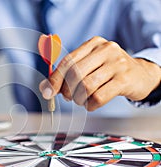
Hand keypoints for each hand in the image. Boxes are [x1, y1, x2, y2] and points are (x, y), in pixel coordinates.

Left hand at [39, 36, 160, 110]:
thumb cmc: (109, 71)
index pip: (68, 61)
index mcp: (94, 43)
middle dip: (67, 90)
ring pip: (86, 86)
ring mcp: (117, 63)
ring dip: (79, 99)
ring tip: (81, 100)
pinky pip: (99, 96)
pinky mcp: (125, 79)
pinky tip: (92, 104)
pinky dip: (91, 105)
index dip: (55, 79)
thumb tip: (45, 88)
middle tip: (69, 97)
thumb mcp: (90, 66)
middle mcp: (106, 49)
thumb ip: (67, 74)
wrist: (141, 75)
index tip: (47, 92)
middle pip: (75, 73)